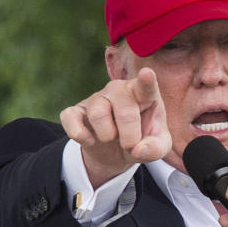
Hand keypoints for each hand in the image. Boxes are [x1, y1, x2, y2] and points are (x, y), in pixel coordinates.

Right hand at [60, 67, 171, 187]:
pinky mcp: (76, 110)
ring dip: (107, 136)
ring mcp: (97, 98)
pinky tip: (90, 140)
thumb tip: (136, 150)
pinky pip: (70, 118)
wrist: (117, 151)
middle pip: (124, 112)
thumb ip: (155, 149)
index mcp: (144, 95)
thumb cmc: (141, 140)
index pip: (146, 86)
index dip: (146, 80)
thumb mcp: (157, 148)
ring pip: (98, 114)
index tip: (147, 74)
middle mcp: (120, 90)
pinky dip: (79, 134)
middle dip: (129, 138)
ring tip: (112, 138)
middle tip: (130, 145)